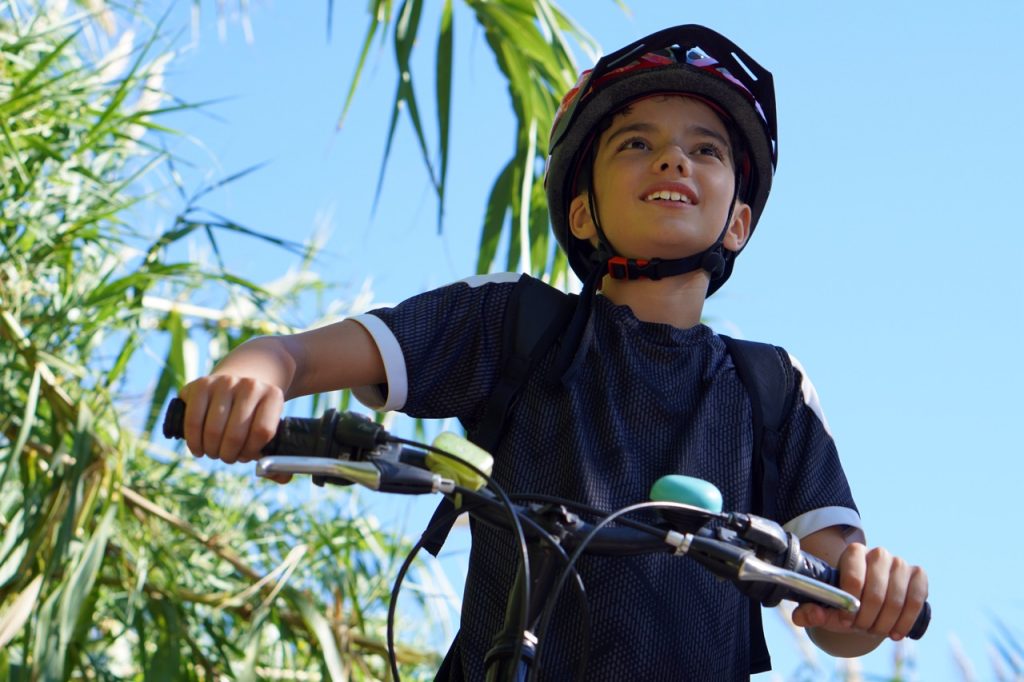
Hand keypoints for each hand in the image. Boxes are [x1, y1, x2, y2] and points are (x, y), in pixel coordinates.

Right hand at [178, 374, 283, 467]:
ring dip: (211, 450)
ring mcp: (225, 383)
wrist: (236, 385)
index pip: (263, 432)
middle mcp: (251, 386)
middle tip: (227, 457)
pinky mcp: (201, 385)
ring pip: (213, 430)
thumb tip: (283, 478)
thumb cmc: (253, 417)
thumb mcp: (270, 430)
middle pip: (235, 434)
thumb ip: (278, 458)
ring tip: (213, 451)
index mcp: (273, 396)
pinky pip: (193, 421)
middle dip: (228, 455)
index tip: (247, 455)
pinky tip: (198, 447)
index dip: (252, 452)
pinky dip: (193, 441)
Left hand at [792, 543, 927, 641]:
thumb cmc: (847, 602)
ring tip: (875, 631)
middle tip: (861, 629)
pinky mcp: (918, 575)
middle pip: (876, 594)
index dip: (850, 605)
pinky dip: (905, 622)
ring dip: (885, 624)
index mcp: (853, 553)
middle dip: (867, 619)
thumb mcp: (828, 608)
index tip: (845, 621)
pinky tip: (895, 633)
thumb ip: (811, 612)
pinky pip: (916, 601)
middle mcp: (878, 553)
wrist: (871, 602)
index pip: (854, 579)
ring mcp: (900, 563)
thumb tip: (807, 615)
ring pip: (896, 600)